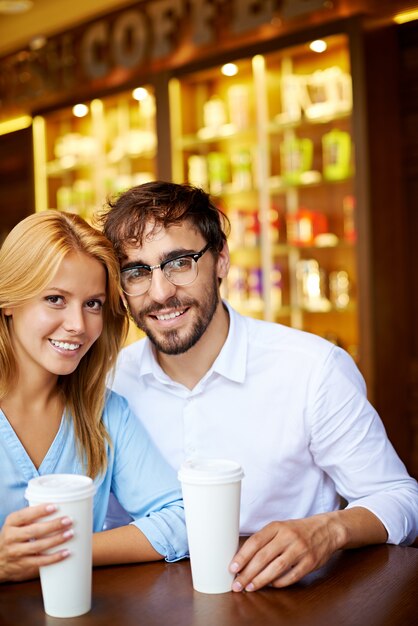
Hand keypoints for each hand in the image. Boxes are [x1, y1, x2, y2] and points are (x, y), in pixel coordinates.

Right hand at [0, 504, 73, 582]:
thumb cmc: (13, 536)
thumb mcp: (16, 524)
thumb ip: (30, 517)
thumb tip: (61, 504)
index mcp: (11, 523)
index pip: (24, 515)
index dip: (39, 511)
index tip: (54, 506)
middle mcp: (11, 537)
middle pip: (33, 531)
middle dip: (53, 525)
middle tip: (68, 520)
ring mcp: (16, 552)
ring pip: (38, 546)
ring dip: (56, 540)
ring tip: (70, 533)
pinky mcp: (23, 565)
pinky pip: (40, 562)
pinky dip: (54, 557)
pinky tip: (66, 552)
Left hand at [229, 514, 344, 590]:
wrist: (326, 529)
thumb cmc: (297, 531)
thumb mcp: (280, 528)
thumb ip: (264, 540)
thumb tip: (243, 559)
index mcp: (277, 526)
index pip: (255, 542)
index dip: (242, 556)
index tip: (232, 568)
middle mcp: (288, 536)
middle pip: (263, 557)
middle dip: (248, 573)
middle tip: (237, 584)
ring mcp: (300, 549)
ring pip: (276, 568)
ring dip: (261, 580)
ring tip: (250, 587)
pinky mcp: (310, 562)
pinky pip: (292, 576)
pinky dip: (279, 583)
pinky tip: (270, 585)